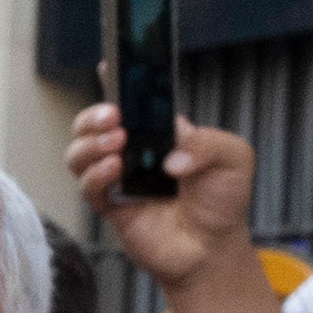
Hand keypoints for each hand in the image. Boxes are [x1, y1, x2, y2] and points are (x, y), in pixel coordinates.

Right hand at [71, 95, 254, 285]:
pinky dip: (94, 175)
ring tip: (116, 142)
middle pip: (92, 124)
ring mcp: (118, 179)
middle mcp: (132, 151)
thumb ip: (207, 145)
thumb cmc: (223, 200)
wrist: (213, 248)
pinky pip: (87, 187)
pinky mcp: (111, 207)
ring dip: (90, 143)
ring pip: (79, 153)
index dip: (115, 82)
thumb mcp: (233, 158)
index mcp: (159, 131)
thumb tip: (170, 159)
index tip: (106, 64)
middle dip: (93, 115)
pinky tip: (114, 170)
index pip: (131, 101)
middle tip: (113, 117)